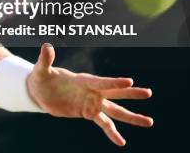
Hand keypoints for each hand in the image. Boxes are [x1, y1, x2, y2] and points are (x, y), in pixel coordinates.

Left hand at [27, 44, 153, 145]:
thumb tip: (46, 46)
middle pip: (115, 92)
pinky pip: (104, 124)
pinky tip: (122, 142)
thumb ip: (46, 60)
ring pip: (115, 111)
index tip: (130, 81)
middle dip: (131, 93)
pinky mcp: (88, 113)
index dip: (114, 82)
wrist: (39, 92)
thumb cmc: (41, 78)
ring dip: (131, 116)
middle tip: (148, 92)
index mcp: (83, 79)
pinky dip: (112, 133)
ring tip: (149, 122)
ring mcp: (92, 102)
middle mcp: (92, 91)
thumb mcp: (41, 70)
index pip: (101, 81)